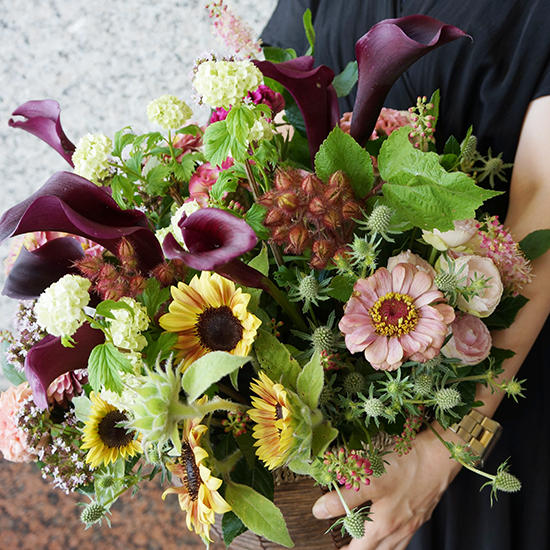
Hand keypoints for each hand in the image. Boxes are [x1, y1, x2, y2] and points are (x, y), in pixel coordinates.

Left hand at [312, 427, 461, 549]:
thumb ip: (344, 497)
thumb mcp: (369, 479)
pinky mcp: (421, 512)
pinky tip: (390, 529)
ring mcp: (412, 522)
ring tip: (365, 543)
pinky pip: (404, 535)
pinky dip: (393, 539)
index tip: (335, 549)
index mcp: (383, 524)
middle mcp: (399, 529)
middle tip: (345, 547)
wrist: (440, 454)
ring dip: (377, 548)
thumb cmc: (407, 465)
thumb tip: (320, 511)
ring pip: (392, 547)